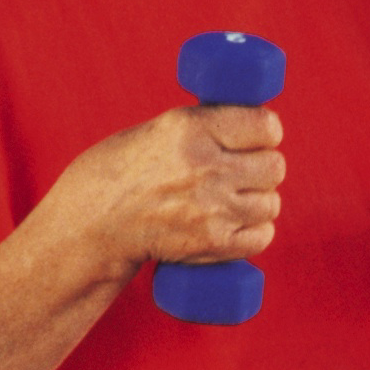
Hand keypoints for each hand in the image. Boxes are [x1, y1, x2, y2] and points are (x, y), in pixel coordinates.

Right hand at [48, 100, 284, 281]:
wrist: (94, 223)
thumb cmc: (125, 171)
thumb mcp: (161, 130)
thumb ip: (206, 128)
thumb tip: (257, 128)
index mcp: (191, 128)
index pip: (266, 126)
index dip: (266, 133)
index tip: (259, 138)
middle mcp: (204, 166)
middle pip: (274, 166)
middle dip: (263, 168)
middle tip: (244, 173)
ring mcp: (211, 208)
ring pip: (271, 203)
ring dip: (259, 202)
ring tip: (233, 200)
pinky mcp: (212, 243)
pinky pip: (262, 236)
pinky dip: (254, 232)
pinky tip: (236, 224)